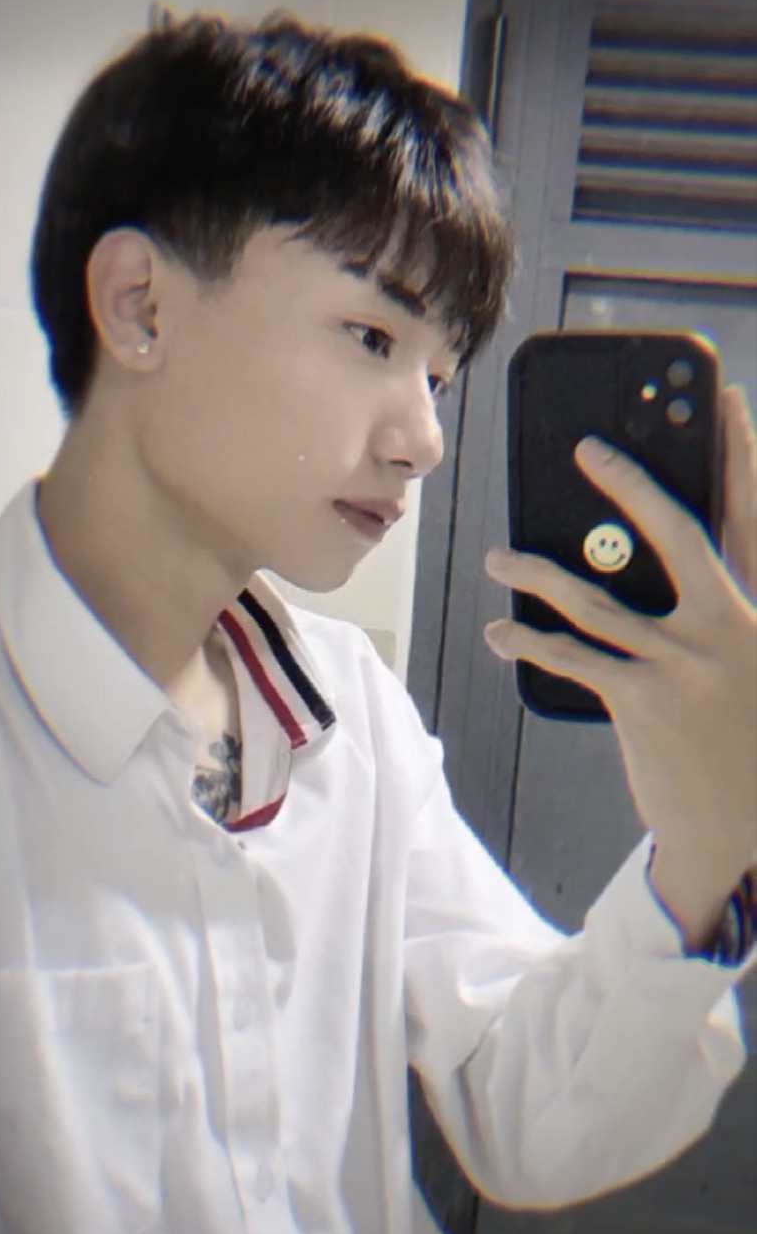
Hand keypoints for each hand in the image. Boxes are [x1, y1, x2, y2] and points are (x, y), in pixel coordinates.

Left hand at [484, 386, 756, 948]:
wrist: (746, 832)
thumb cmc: (741, 741)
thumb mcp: (746, 664)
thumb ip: (714, 611)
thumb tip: (650, 568)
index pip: (749, 515)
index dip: (738, 455)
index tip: (722, 401)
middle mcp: (728, 627)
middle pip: (675, 535)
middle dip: (631, 484)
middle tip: (587, 449)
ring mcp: (684, 665)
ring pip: (597, 599)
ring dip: (539, 573)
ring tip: (500, 557)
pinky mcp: (642, 702)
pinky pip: (573, 657)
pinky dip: (529, 641)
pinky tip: (501, 631)